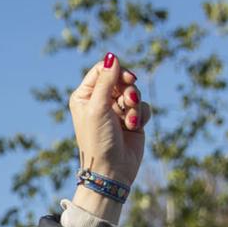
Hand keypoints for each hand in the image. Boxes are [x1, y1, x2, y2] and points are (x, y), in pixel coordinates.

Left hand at [68, 52, 151, 186]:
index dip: (117, 71)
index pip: (103, 69)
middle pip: (121, 78)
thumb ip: (107, 80)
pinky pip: (143, 107)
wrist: (112, 170)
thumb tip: (112, 56)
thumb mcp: (98, 107)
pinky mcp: (132, 120)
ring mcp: (116, 111)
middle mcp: (100, 101)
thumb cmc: (98, 139)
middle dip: (128, 89)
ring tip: (129, 120)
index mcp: (85, 95)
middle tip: (129, 99)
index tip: (126, 79)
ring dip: (134, 105)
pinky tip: (134, 128)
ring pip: (134, 92)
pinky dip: (141, 115)